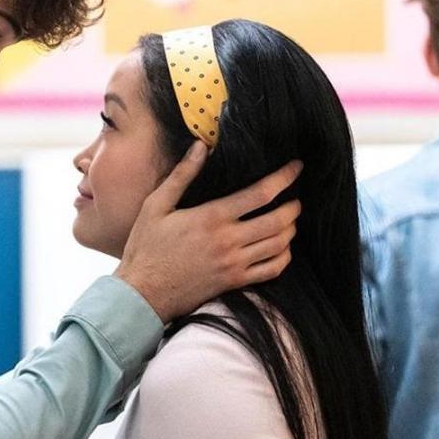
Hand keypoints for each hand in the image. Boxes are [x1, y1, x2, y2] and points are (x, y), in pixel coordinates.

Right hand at [115, 141, 301, 321]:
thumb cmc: (146, 246)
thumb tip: (200, 146)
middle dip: (293, 206)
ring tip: (289, 220)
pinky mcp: (234, 282)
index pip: (260, 194)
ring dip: (290, 229)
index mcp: (211, 217)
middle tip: (295, 198)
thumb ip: (182, 175)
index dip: (284, 178)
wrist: (143, 293)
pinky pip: (272, 270)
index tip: (295, 167)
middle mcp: (228, 241)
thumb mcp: (156, 205)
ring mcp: (234, 264)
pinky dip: (284, 257)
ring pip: (279, 244)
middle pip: (278, 220)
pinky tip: (281, 248)